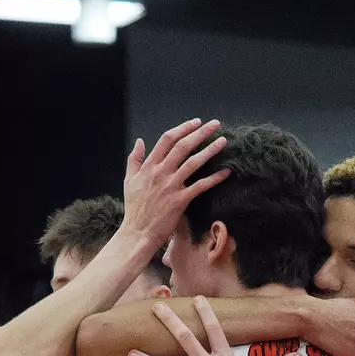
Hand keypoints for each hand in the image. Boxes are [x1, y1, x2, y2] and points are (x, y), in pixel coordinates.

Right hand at [122, 119, 231, 244]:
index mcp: (149, 166)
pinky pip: (201, 186)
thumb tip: (140, 141)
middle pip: (183, 146)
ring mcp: (171, 186)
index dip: (183, 128)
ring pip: (194, 162)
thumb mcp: (128, 181)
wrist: (137, 233)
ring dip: (210, 150)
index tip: (195, 122)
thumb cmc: (134, 209)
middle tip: (215, 124)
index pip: (167, 140)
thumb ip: (134, 159)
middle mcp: (160, 173)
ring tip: (223, 141)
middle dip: (201, 132)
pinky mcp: (180, 200)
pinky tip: (226, 171)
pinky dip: (215, 178)